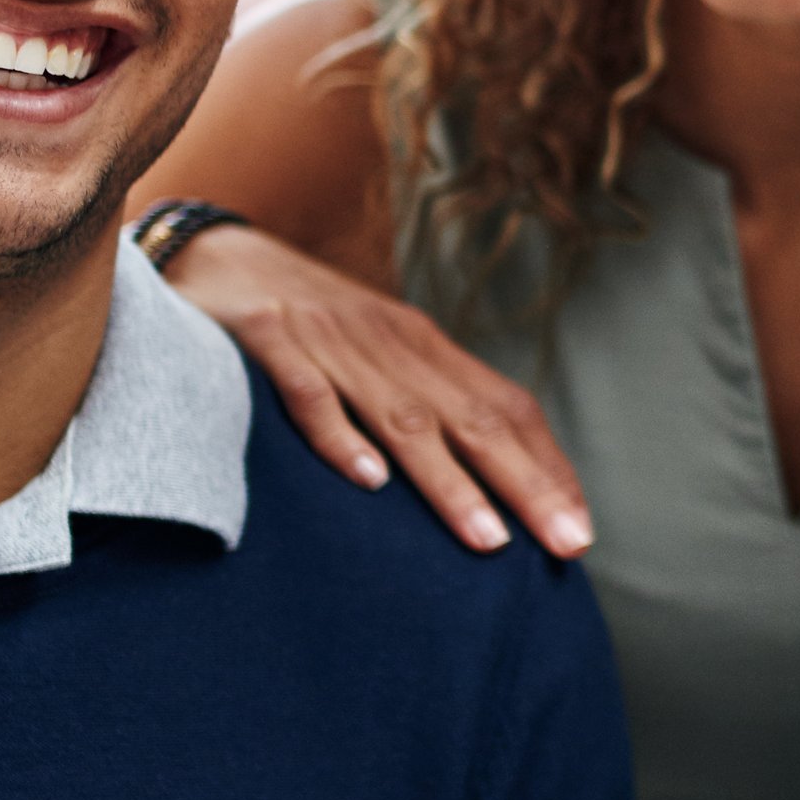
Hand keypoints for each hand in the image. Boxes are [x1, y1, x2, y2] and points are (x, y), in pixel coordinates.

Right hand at [166, 223, 592, 555]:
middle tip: (565, 545)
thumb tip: (489, 479)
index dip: (547, 467)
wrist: (219, 255)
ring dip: (449, 480)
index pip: (506, 408)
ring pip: (404, 417)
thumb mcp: (380, 353)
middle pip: (474, 420)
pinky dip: (339, 437)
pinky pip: (309, 394)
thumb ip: (427, 405)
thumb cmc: (310, 324)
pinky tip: (368, 482)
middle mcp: (393, 344)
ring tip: (489, 538)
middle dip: (526, 486)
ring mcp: (333, 341)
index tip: (580, 530)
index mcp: (426, 348)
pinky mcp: (268, 340)